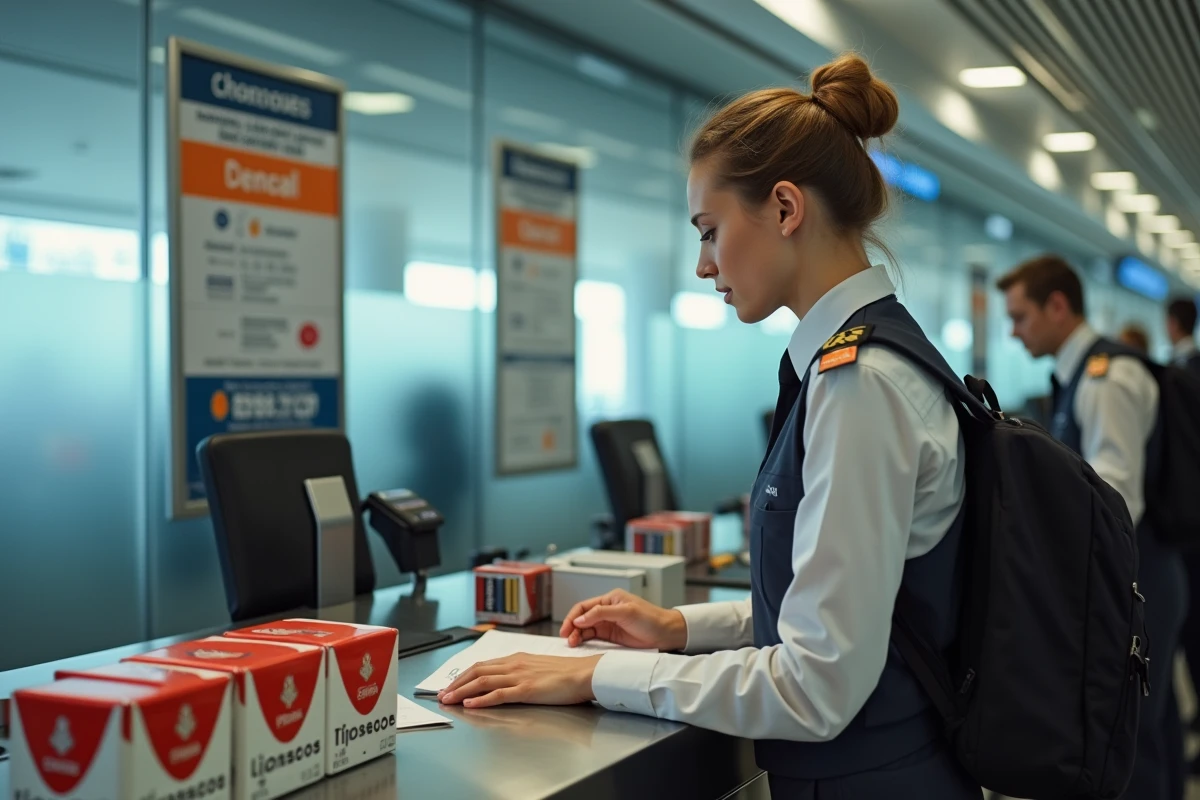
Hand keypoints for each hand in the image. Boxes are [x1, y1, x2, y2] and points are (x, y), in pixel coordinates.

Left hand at [437, 653, 601, 707]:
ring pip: (482, 682)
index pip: (483, 665)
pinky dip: (481, 699)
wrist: (585, 674)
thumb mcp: (540, 667)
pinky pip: (498, 694)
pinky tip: (470, 705)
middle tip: (441, 694)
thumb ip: (522, 671)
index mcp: (518, 658)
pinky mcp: (527, 690)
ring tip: (448, 700)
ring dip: (461, 691)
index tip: (451, 684)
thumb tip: (508, 680)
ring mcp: (520, 677)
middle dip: (456, 683)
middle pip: (477, 671)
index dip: (464, 675)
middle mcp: (515, 664)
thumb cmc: (568, 673)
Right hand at [558, 589, 686, 650]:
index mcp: (610, 599)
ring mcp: (609, 623)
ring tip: (572, 644)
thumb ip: (602, 613)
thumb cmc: (651, 619)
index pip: (585, 606)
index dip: (573, 617)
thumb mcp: (626, 612)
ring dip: (577, 635)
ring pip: (586, 628)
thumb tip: (581, 618)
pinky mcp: (612, 636)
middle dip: (572, 627)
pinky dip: (585, 641)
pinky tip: (580, 645)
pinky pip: (594, 637)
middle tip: (567, 638)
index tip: (566, 628)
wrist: (667, 634)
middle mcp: (607, 610)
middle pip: (582, 618)